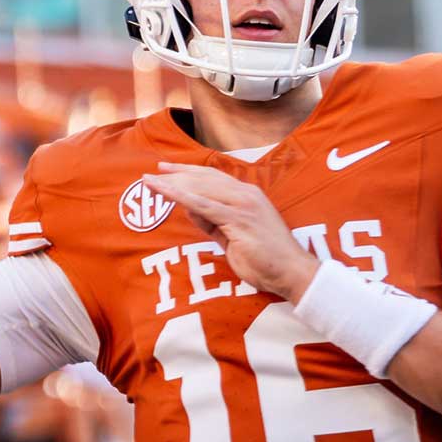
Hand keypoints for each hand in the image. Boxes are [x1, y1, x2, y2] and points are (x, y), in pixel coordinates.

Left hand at [142, 162, 318, 302]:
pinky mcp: (239, 219)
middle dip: (175, 174)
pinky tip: (165, 192)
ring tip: (150, 182)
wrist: (292, 273)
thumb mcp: (232, 237)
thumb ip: (213, 222)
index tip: (166, 169)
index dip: (188, 171)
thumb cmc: (265, 259)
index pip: (212, 177)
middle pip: (203, 178)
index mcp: (247, 196)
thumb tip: (191, 209)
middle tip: (150, 174)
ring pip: (200, 188)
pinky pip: (203, 205)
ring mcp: (243, 205)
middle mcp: (245, 194)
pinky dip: (181, 196)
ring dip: (172, 183)